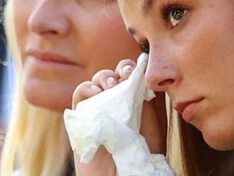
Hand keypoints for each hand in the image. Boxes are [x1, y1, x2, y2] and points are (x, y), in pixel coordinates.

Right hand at [71, 59, 167, 174]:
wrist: (123, 175)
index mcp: (135, 99)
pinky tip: (95, 92)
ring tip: (110, 87)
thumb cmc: (142, 153)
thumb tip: (147, 74)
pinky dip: (85, 88)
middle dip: (120, 69)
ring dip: (104, 77)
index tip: (136, 72)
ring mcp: (98, 108)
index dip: (133, 67)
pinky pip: (79, 95)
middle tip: (124, 77)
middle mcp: (116, 101)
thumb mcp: (154, 123)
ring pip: (97, 80)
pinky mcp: (80, 117)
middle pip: (115, 73)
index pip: (132, 73)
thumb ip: (150, 100)